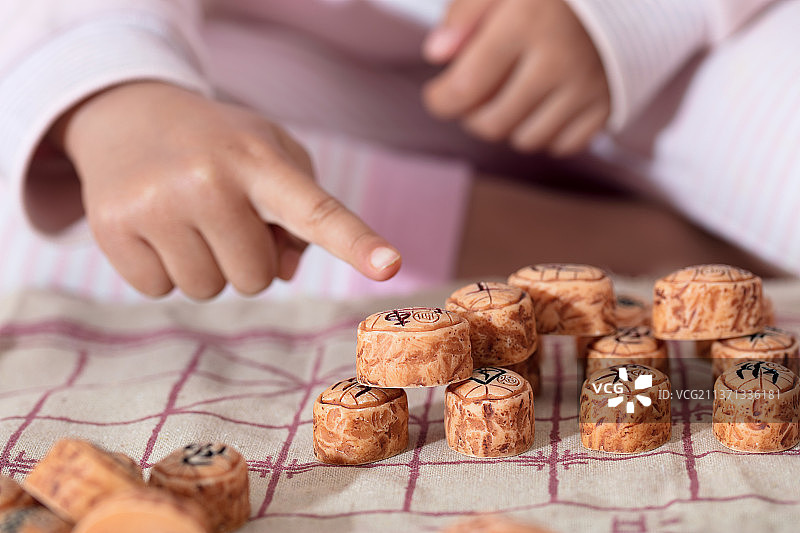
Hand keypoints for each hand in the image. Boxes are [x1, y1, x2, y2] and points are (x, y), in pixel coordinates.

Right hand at [55, 82, 400, 298]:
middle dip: (246, 259)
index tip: (390, 265)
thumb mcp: (271, 155)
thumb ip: (301, 214)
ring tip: (187, 217)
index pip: (316, 210)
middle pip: (255, 279)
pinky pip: (160, 290)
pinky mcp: (110, 227)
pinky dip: (163, 270)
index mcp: (260, 160)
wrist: (127, 113)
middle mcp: (208, 179)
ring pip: (207, 290)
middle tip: (222, 216)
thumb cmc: (218, 145)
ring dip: (205, 266)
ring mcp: (155, 203)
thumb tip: (284, 273)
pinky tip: (154, 227)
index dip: (355, 242)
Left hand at [423, 0, 609, 155]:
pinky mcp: (609, 103)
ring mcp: (587, 87)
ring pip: (526, 139)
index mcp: (525, 23)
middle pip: (492, 123)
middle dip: (472, 114)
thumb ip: (463, 13)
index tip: (438, 93)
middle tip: (475, 93)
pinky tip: (542, 104)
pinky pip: (563, 145)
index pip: (464, 89)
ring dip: (509, 124)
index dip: (440, 99)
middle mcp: (559, 60)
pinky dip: (546, 132)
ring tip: (509, 94)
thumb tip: (435, 54)